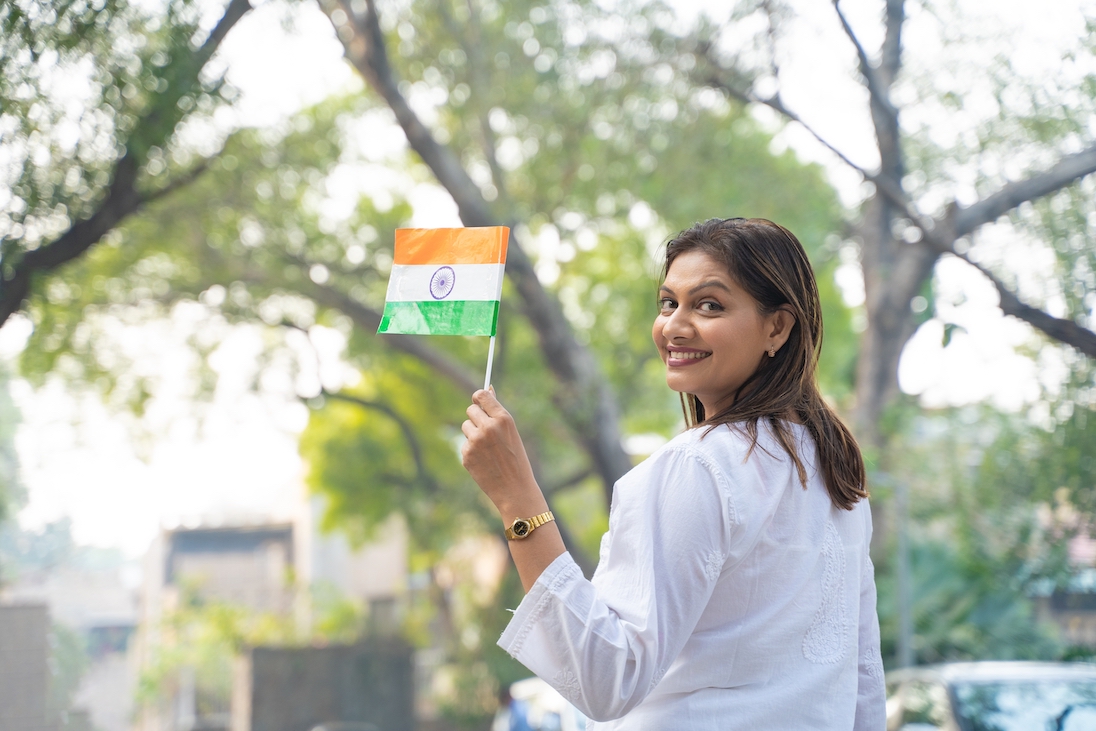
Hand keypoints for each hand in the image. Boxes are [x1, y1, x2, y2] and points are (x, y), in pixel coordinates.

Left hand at [461, 388, 542, 516]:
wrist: (515, 490)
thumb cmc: (516, 459)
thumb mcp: (511, 433)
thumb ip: (497, 414)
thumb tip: (487, 389)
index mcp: (503, 419)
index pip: (481, 395)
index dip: (479, 398)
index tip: (479, 401)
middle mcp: (488, 427)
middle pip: (471, 409)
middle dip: (476, 417)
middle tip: (485, 429)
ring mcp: (475, 441)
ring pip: (466, 426)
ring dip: (472, 433)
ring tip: (488, 448)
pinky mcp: (466, 454)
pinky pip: (465, 444)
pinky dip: (472, 450)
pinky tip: (484, 461)